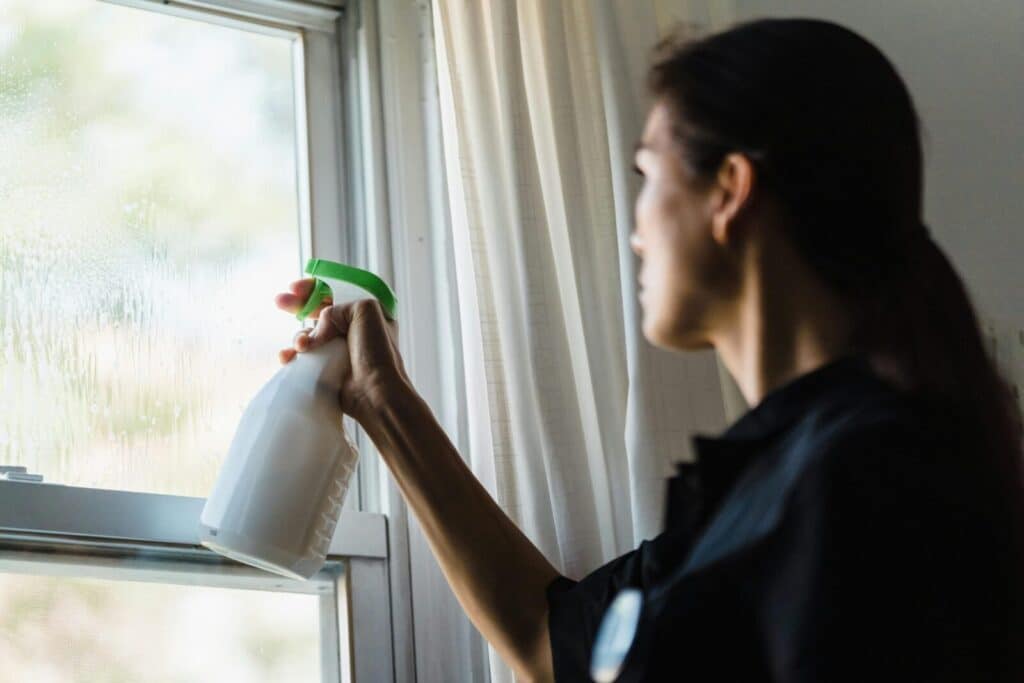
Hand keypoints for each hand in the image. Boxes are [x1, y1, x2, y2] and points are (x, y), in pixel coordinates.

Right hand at [275, 279, 410, 423]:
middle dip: (297, 305)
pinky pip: (303, 357)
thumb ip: (338, 307)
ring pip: (308, 335)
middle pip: (318, 311)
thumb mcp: (365, 310)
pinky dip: (292, 355)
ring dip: (299, 336)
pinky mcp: (326, 368)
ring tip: (301, 346)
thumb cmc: (377, 352)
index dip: (315, 289)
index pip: (337, 293)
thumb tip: (318, 329)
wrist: (374, 392)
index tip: (296, 289)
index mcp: (366, 314)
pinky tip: (288, 357)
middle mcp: (352, 330)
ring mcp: (338, 350)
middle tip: (280, 302)